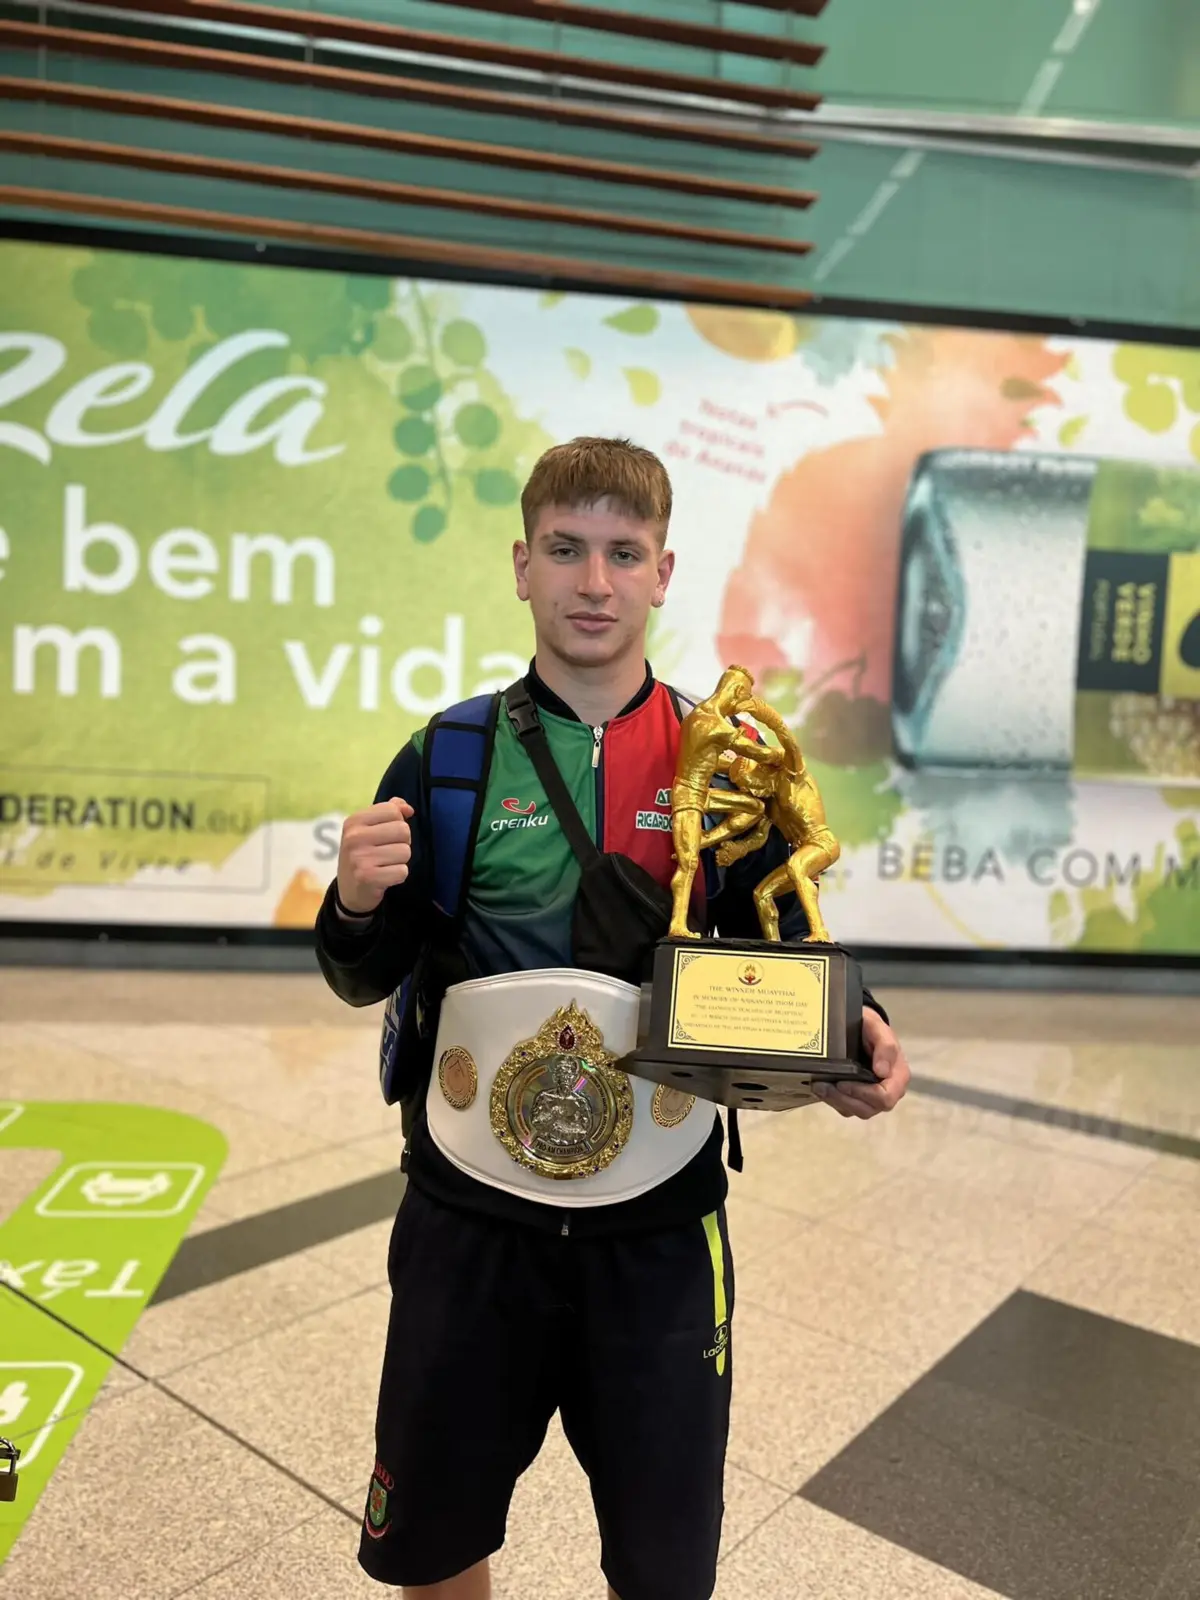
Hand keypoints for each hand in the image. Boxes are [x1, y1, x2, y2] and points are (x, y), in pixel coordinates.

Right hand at [336, 797, 413, 916]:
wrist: (349, 889)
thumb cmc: (363, 853)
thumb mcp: (368, 828)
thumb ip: (389, 811)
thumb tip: (408, 809)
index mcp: (354, 821)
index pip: (393, 810)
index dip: (398, 823)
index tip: (386, 835)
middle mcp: (354, 837)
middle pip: (403, 830)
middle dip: (402, 843)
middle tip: (387, 852)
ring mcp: (359, 858)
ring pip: (405, 851)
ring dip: (400, 861)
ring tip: (385, 865)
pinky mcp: (368, 877)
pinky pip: (402, 871)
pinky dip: (398, 875)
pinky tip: (385, 877)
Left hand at [812, 1008, 910, 1119]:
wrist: (861, 1029)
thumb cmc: (872, 1029)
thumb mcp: (878, 1028)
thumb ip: (886, 1046)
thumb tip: (882, 1071)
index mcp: (898, 1077)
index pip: (885, 1097)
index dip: (863, 1093)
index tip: (843, 1082)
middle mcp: (887, 1091)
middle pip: (868, 1109)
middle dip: (843, 1099)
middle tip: (822, 1085)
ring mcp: (872, 1097)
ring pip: (854, 1110)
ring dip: (835, 1101)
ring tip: (818, 1086)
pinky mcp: (857, 1098)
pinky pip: (845, 1107)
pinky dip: (832, 1100)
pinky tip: (820, 1088)